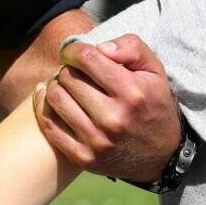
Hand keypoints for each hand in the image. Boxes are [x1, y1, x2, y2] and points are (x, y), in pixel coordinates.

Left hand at [35, 34, 180, 181]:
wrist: (162, 154)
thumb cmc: (153, 104)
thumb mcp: (154, 70)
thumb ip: (131, 48)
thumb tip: (100, 47)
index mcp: (132, 93)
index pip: (87, 58)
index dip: (74, 49)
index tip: (75, 52)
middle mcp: (113, 118)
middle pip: (68, 77)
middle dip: (68, 68)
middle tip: (75, 72)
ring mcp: (97, 140)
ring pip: (55, 98)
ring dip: (55, 86)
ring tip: (65, 86)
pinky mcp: (84, 157)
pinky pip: (49, 125)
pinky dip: (43, 107)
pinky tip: (51, 99)